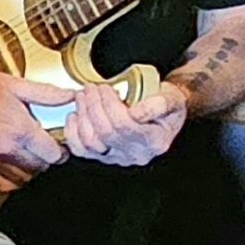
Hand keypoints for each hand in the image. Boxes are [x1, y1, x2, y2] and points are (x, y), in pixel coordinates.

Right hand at [0, 70, 71, 194]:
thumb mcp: (16, 85)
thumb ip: (47, 94)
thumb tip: (70, 97)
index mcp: (18, 129)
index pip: (53, 154)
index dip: (61, 150)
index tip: (59, 144)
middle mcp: (5, 149)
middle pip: (40, 168)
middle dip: (46, 158)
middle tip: (44, 145)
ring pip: (24, 179)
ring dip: (31, 169)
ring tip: (29, 153)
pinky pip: (3, 184)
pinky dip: (13, 179)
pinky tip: (14, 165)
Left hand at [60, 81, 188, 166]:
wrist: (163, 111)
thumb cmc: (166, 104)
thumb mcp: (172, 98)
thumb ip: (159, 104)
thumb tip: (137, 112)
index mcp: (155, 142)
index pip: (125, 125)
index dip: (110, 104)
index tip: (105, 87)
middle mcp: (136, 154)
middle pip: (106, 132)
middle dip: (94, 106)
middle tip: (91, 88)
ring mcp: (118, 157)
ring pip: (91, 142)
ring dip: (83, 116)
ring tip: (83, 96)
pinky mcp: (103, 155)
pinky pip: (81, 150)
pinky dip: (73, 133)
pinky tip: (75, 115)